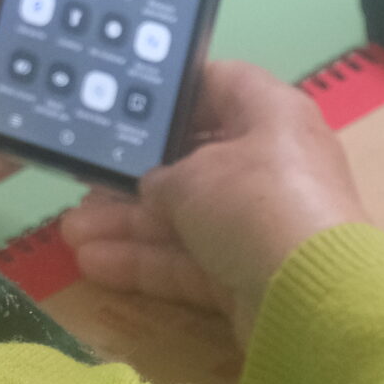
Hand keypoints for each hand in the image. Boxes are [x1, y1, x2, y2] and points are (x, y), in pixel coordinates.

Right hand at [62, 60, 368, 343]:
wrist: (311, 297)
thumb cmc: (253, 203)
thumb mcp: (191, 177)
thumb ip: (160, 178)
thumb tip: (154, 189)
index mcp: (270, 115)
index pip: (217, 87)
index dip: (170, 97)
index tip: (122, 111)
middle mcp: (272, 163)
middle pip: (194, 162)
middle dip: (134, 178)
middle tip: (84, 187)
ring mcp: (262, 222)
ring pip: (187, 217)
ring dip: (129, 226)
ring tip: (72, 234)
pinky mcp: (250, 273)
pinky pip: (191, 261)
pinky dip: (146, 263)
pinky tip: (94, 265)